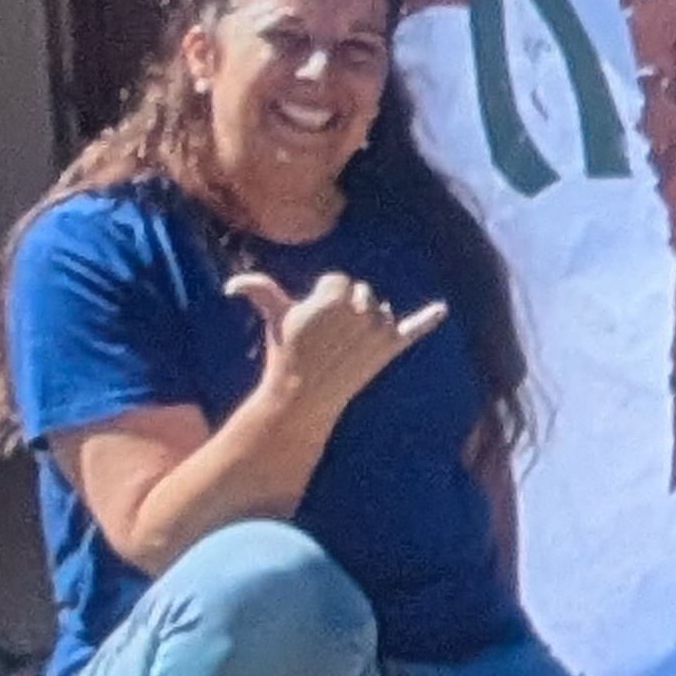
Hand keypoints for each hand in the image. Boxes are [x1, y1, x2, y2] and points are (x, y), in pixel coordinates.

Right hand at [228, 271, 448, 413]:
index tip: (314, 319)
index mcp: (335, 296)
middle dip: (348, 307)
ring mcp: (381, 328)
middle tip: (329, 334)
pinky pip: (415, 328)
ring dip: (369, 319)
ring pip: (382, 309)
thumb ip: (260, 291)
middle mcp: (363, 309)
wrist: (304, 394)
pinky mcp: (391, 347)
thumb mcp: (275, 318)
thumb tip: (233, 284)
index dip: (324, 297)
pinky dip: (429, 318)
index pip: (339, 281)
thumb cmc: (286, 352)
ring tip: (346, 343)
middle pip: (362, 292)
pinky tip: (443, 309)